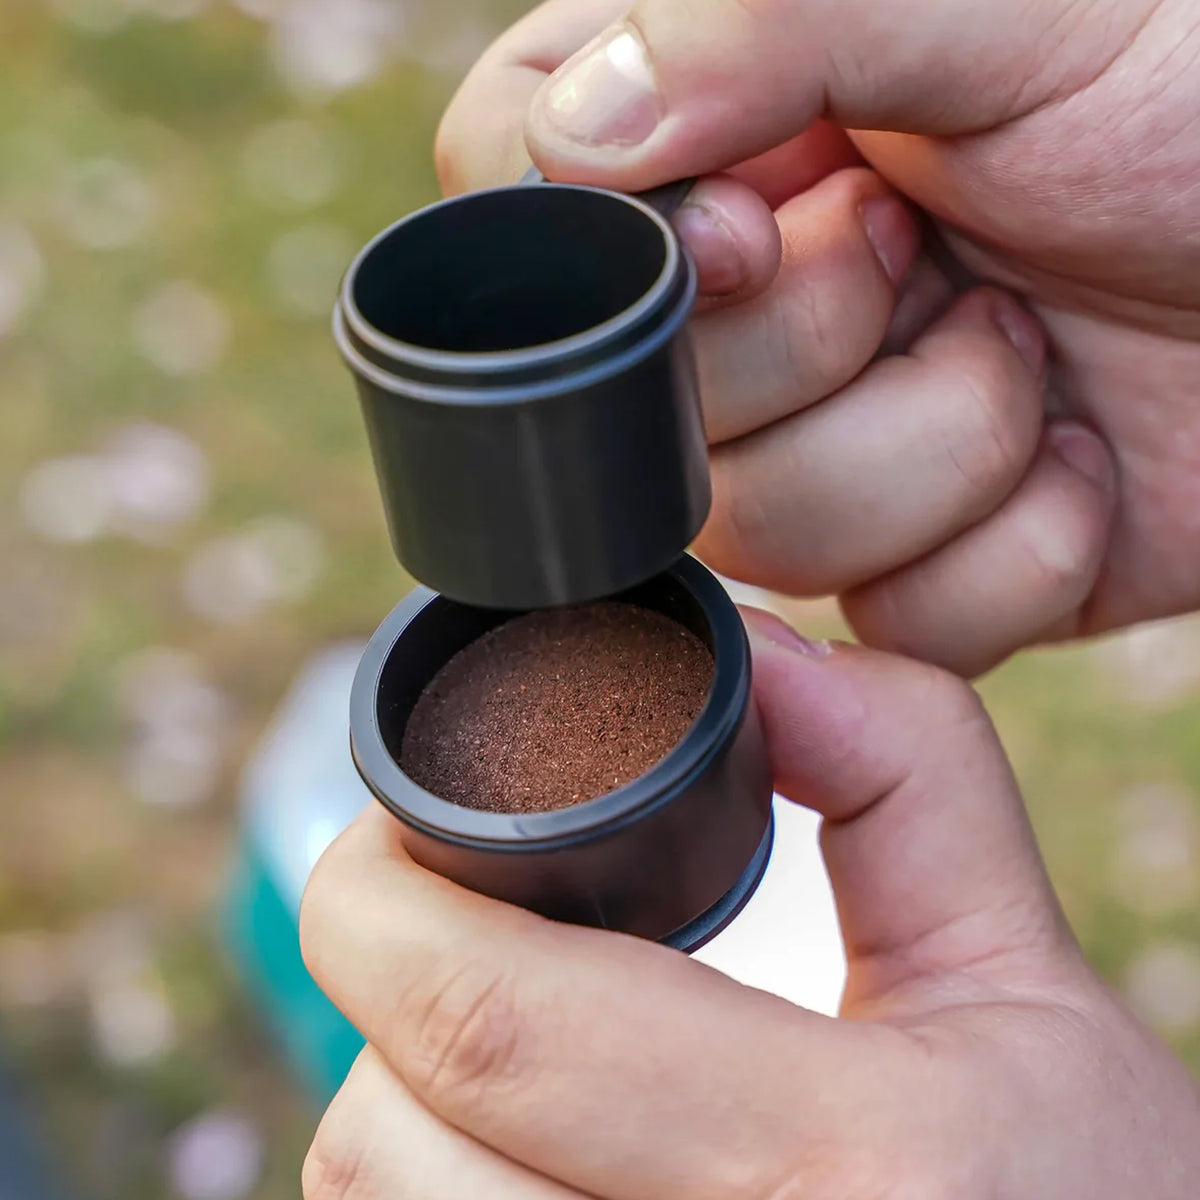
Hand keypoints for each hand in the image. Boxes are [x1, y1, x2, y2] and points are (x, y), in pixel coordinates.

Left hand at [300, 611, 1199, 1198]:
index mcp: (833, 1165)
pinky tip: (528, 1136)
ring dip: (412, 1095)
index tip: (397, 826)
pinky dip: (442, 1181)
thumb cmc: (1086, 1196)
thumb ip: (904, 779)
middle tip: (459, 907)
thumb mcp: (1026, 978)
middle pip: (387, 1134)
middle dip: (394, 987)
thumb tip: (757, 655)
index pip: (490, 1018)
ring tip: (514, 1029)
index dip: (383, 896)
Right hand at [436, 0, 1199, 673]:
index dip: (617, 257)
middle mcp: (743, 310)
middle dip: (824, 344)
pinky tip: (1084, 453)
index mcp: (715, 144)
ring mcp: (819, 447)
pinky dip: (1018, 548)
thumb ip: (757, 27)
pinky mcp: (915, 566)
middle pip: (633, 412)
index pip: (517, 199)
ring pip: (763, 537)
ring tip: (1033, 343)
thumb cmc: (1194, 82)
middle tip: (940, 252)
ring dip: (939, 446)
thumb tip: (571, 143)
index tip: (759, 228)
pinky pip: (896, 622)